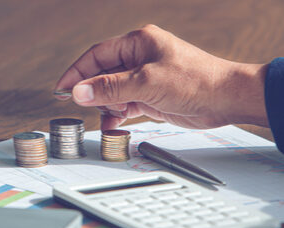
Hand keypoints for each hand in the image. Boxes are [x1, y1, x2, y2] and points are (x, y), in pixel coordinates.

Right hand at [54, 24, 268, 130]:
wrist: (225, 99)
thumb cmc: (195, 81)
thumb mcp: (147, 82)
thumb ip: (110, 88)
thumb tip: (79, 92)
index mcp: (138, 43)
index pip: (97, 55)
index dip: (77, 72)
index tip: (61, 88)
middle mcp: (140, 59)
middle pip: (103, 75)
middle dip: (94, 92)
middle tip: (85, 106)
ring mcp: (144, 79)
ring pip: (112, 92)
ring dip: (107, 105)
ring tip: (110, 115)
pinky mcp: (150, 97)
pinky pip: (125, 105)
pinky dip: (117, 115)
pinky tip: (113, 124)